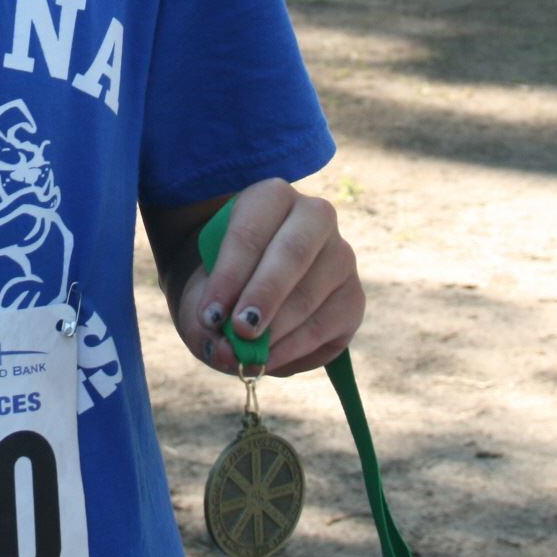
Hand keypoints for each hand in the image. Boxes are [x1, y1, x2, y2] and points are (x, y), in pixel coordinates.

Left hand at [177, 178, 364, 376]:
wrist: (252, 293)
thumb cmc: (224, 284)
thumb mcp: (204, 296)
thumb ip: (206, 324)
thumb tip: (229, 354)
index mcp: (271, 197)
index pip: (251, 231)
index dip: (230, 275)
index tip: (210, 315)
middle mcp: (315, 217)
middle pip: (293, 253)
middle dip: (264, 295)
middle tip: (239, 331)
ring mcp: (341, 256)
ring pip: (312, 293)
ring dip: (277, 331)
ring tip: (247, 356)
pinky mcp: (353, 297)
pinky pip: (328, 327)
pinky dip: (295, 350)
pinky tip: (269, 360)